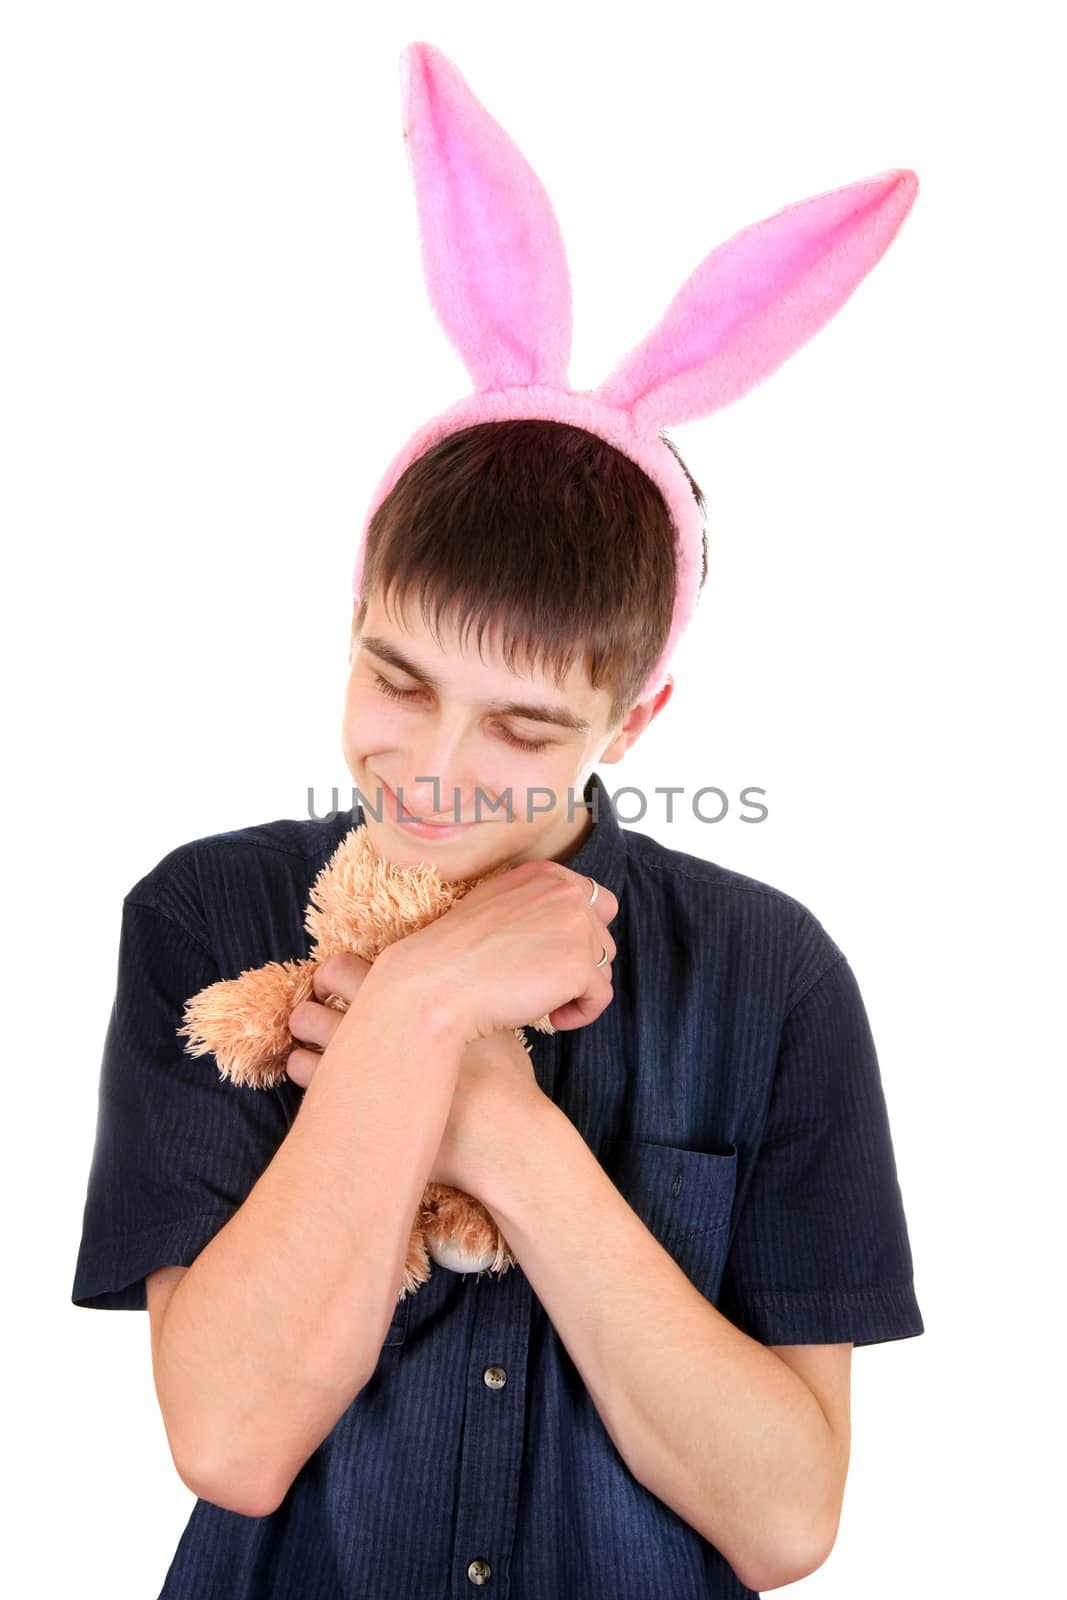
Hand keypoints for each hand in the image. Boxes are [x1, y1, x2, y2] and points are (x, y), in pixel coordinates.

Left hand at [286, 953, 541, 1193]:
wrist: (504, 1141)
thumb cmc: (507, 1086)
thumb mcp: (495, 1027)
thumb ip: (469, 1004)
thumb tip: (465, 995)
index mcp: (411, 990)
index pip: (349, 962)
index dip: (340, 971)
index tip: (343, 983)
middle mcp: (379, 1013)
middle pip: (323, 983)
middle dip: (318, 991)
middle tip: (324, 1002)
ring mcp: (359, 1053)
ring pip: (305, 1023)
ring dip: (307, 1027)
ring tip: (318, 1040)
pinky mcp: (347, 1095)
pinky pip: (301, 1068)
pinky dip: (305, 1066)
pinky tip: (324, 1077)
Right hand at [381, 859, 618, 1041]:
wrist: (437, 982)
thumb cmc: (456, 953)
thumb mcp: (496, 904)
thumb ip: (536, 905)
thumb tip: (563, 931)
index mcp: (547, 874)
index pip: (595, 901)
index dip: (581, 934)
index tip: (556, 956)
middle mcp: (567, 894)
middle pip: (603, 936)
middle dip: (580, 963)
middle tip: (544, 982)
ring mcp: (577, 928)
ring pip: (603, 967)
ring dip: (579, 989)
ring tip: (543, 1001)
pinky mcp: (579, 967)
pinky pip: (601, 998)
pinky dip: (581, 1014)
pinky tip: (552, 1019)